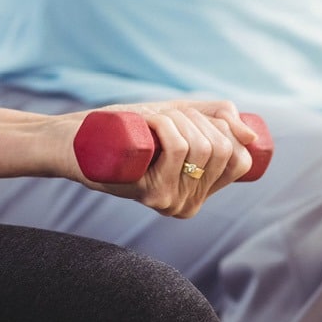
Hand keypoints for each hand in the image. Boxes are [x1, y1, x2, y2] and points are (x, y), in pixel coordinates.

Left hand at [69, 100, 256, 217]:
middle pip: (221, 150)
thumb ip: (214, 119)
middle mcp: (187, 206)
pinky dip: (165, 122)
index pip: (238, 160)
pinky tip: (148, 121)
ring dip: (176, 116)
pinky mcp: (148, 192)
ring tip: (150, 118)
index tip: (193, 117)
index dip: (223, 128)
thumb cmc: (119, 128)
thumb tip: (251, 137)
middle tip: (164, 115)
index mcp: (198, 194)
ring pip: (199, 146)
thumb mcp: (172, 118)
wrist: (70, 141)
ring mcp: (169, 202)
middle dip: (196, 118)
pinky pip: (176, 147)